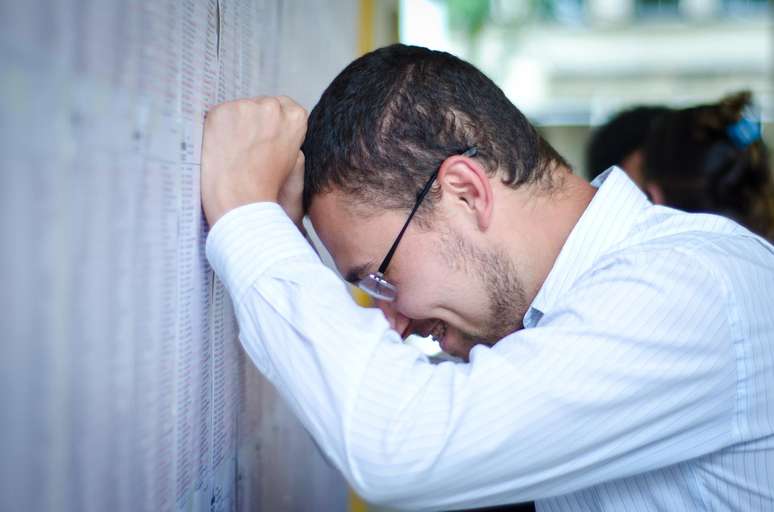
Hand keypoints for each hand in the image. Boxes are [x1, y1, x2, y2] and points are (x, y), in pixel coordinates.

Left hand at [201, 96, 306, 225]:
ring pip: (239, 110)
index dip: (271, 123)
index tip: (265, 137)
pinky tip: (221, 149)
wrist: (241, 199)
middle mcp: (272, 106)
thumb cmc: (267, 186)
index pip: (283, 106)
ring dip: (235, 124)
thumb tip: (273, 123)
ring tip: (234, 151)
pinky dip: (218, 129)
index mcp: (295, 117)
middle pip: (260, 105)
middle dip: (253, 121)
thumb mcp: (293, 158)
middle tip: (247, 148)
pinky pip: (219, 116)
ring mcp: (245, 107)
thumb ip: (286, 133)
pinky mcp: (221, 111)